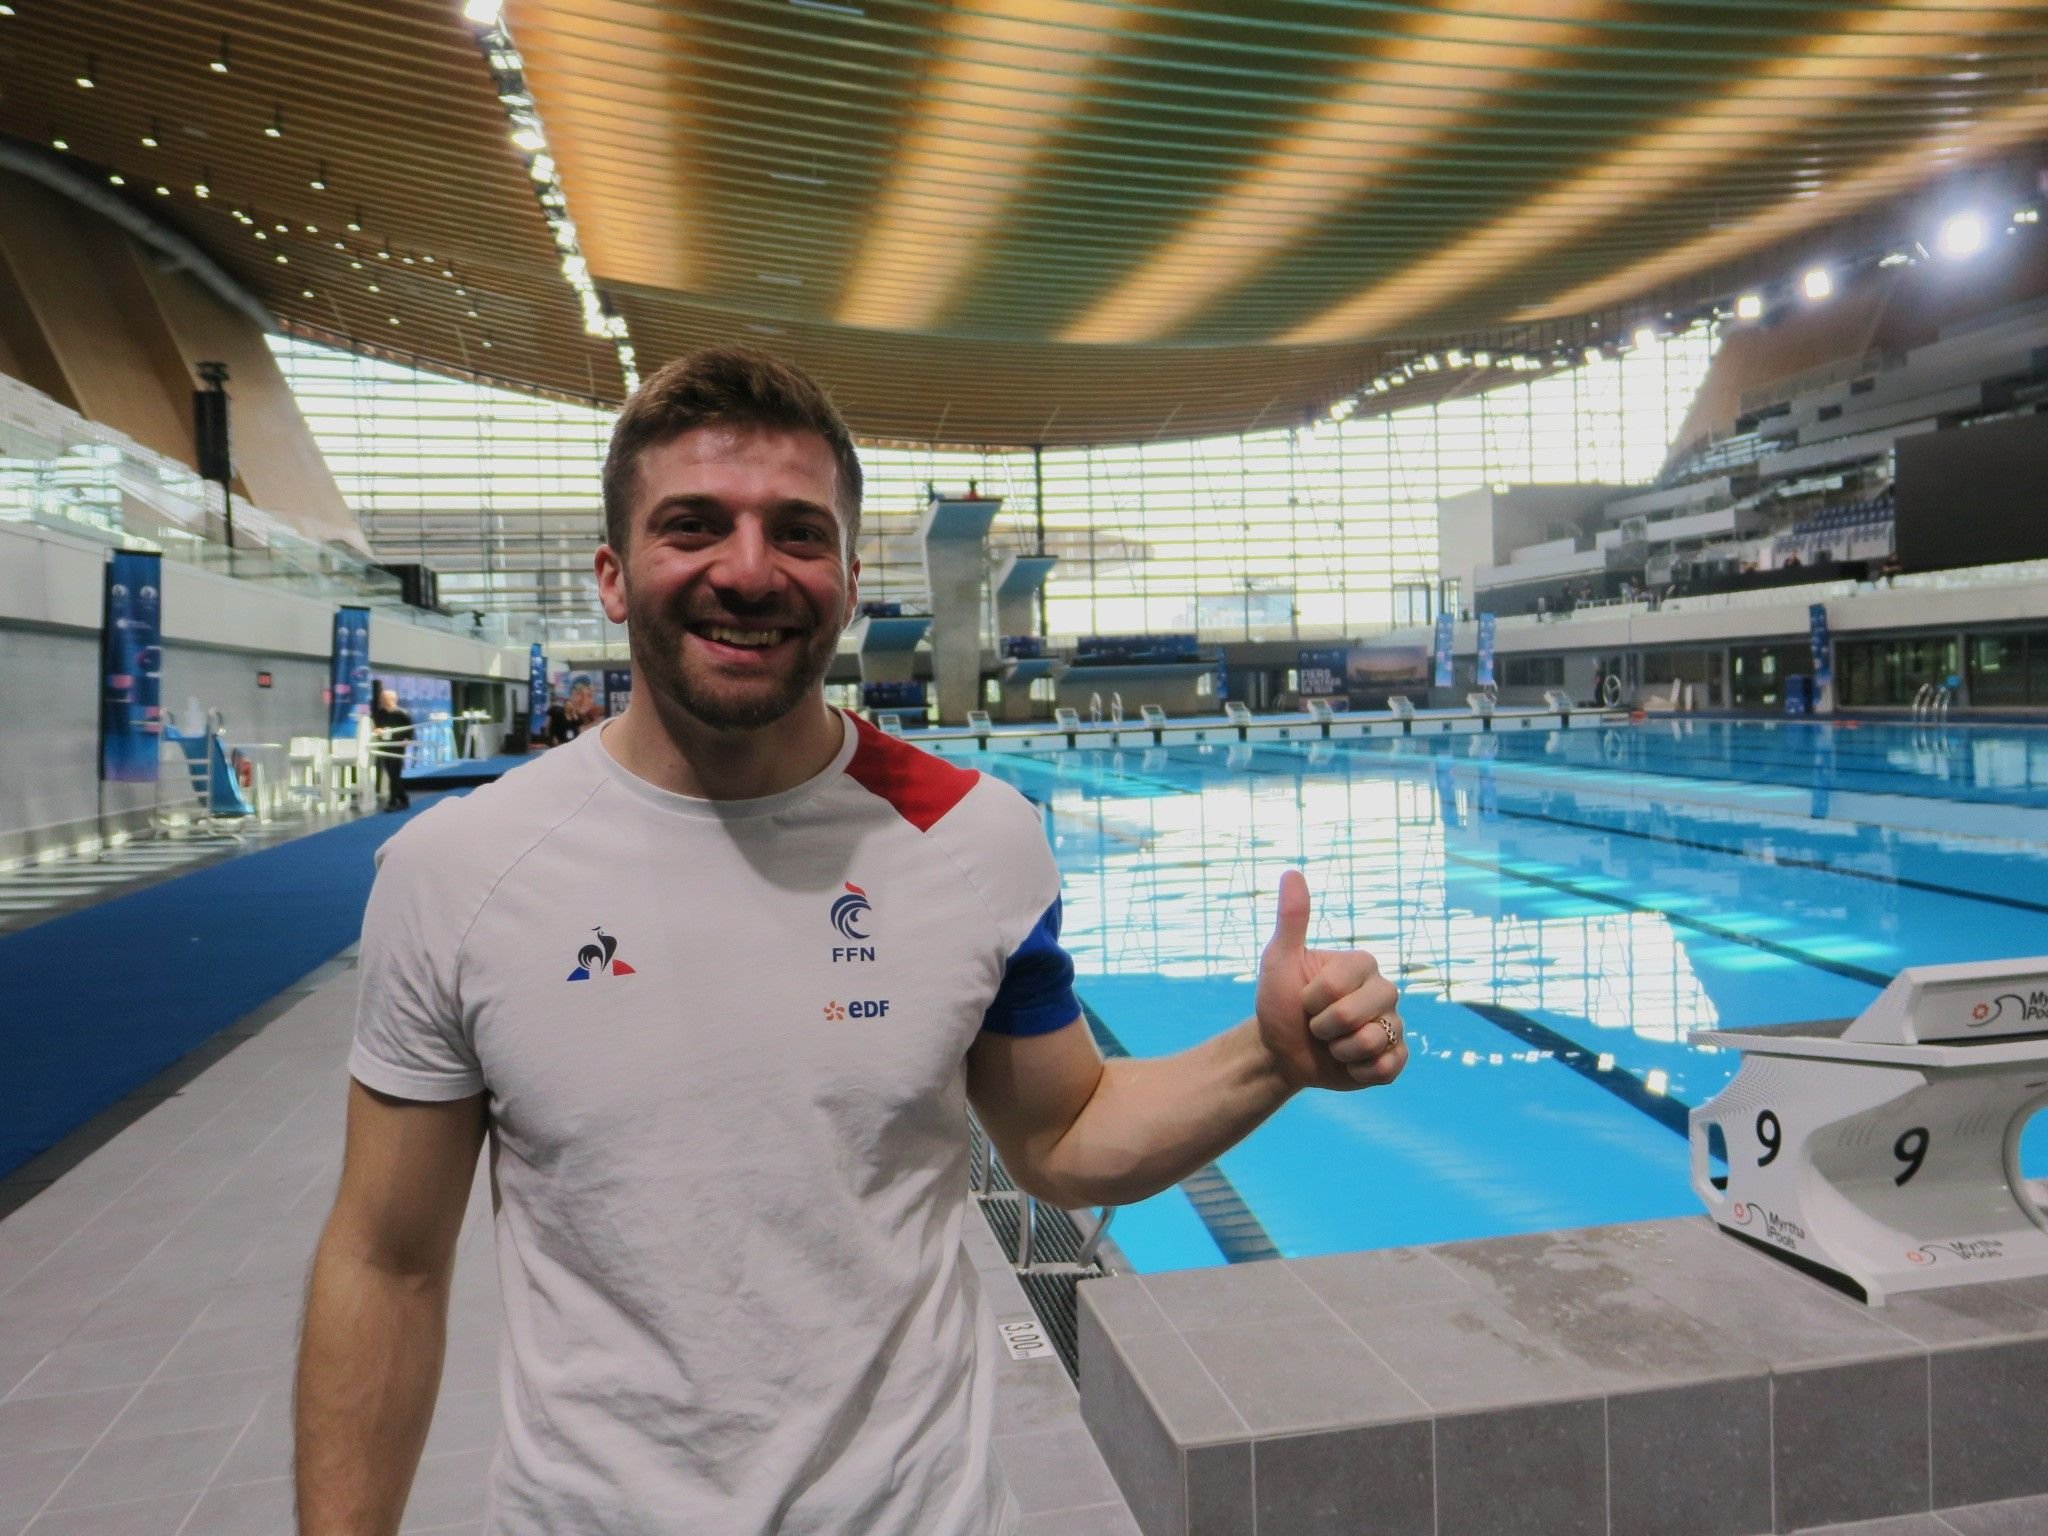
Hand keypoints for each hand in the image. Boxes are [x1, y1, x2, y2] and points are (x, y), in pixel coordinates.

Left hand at [1254, 870, 1406, 1092]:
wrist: (1281, 1051)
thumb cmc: (1280, 1002)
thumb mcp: (1279, 961)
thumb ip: (1291, 919)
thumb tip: (1291, 872)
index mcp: (1362, 964)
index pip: (1337, 987)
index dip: (1311, 1000)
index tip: (1305, 999)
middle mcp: (1385, 991)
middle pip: (1354, 1016)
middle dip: (1322, 1028)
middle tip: (1317, 1025)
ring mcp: (1393, 1025)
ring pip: (1371, 1043)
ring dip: (1338, 1051)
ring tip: (1332, 1044)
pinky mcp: (1395, 1058)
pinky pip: (1387, 1068)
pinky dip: (1358, 1072)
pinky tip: (1348, 1064)